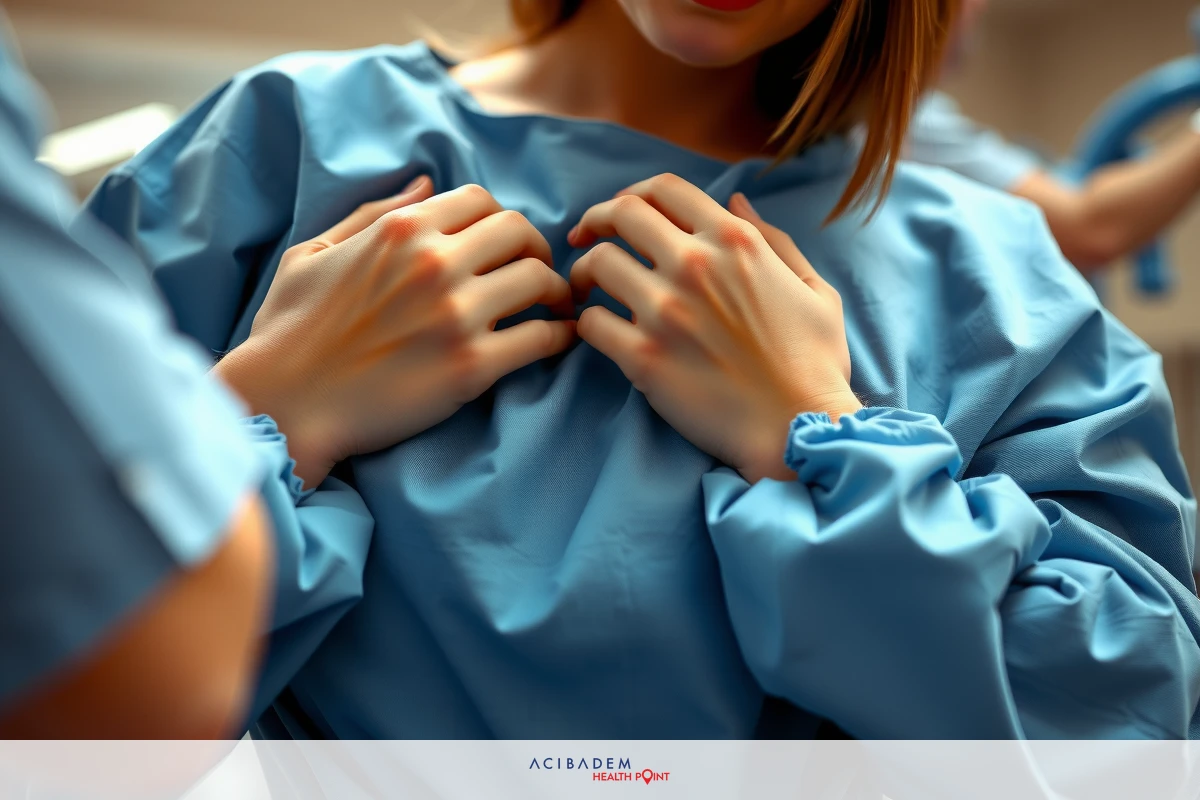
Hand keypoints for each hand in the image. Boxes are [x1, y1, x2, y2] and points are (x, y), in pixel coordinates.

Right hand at [215, 179, 576, 486]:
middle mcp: (435, 263)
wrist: (283, 405)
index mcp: (401, 230)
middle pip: (520, 230)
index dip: (498, 220)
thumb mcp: (314, 253)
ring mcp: (456, 315)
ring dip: (554, 292)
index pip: (481, 200)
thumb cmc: (288, 330)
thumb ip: (373, 213)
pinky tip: (556, 342)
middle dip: (535, 248)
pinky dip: (558, 337)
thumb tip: (425, 180)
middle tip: (536, 273)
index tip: (503, 245)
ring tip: (553, 308)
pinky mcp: (471, 367)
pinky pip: (541, 338)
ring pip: (539, 279)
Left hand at [568, 173, 860, 483]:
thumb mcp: (813, 289)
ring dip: (584, 272)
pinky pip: (592, 322)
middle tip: (584, 240)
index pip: (665, 189)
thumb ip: (773, 240)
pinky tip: (594, 330)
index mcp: (735, 242)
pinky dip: (585, 323)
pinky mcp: (643, 357)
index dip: (634, 194)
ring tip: (585, 289)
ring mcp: (665, 311)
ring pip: (597, 264)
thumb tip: (736, 200)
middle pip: (620, 214)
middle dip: (596, 221)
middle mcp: (696, 266)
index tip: (620, 213)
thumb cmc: (813, 365)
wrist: (797, 429)